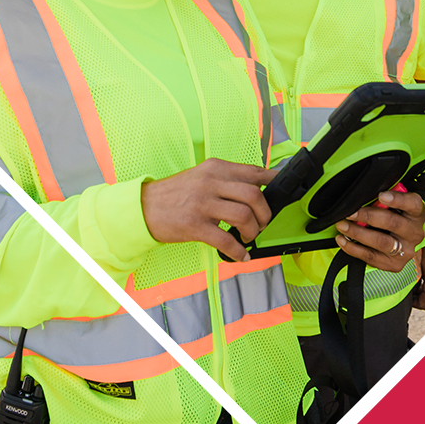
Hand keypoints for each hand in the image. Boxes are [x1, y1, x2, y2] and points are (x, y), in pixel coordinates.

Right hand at [141, 158, 277, 262]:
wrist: (141, 207)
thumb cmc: (174, 193)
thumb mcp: (201, 176)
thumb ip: (226, 179)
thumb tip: (255, 189)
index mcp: (216, 168)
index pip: (254, 171)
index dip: (273, 182)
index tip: (282, 190)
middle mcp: (211, 182)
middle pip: (254, 195)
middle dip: (265, 212)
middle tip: (262, 222)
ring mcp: (203, 204)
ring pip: (243, 216)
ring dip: (253, 231)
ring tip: (249, 236)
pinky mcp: (194, 226)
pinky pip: (225, 240)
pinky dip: (238, 251)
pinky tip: (240, 255)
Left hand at [334, 190, 424, 272]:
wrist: (405, 240)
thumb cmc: (398, 217)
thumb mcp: (397, 204)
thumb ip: (385, 200)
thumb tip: (364, 196)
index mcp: (418, 213)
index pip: (412, 204)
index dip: (397, 199)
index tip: (381, 195)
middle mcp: (415, 233)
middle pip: (393, 223)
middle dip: (368, 216)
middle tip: (351, 213)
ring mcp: (406, 251)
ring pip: (381, 242)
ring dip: (358, 233)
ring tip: (343, 226)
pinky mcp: (395, 264)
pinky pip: (371, 257)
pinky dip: (354, 248)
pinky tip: (343, 240)